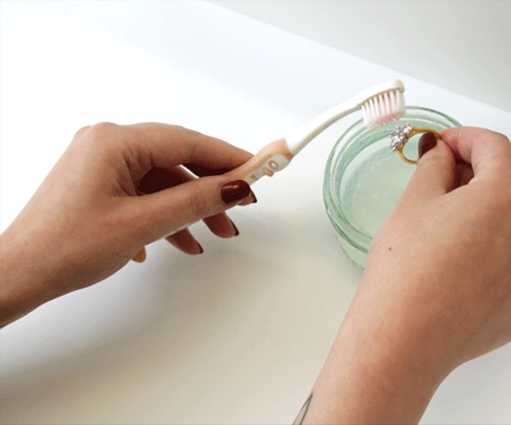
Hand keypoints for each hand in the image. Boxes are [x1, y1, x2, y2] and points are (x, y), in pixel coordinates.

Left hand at [0, 123, 254, 326]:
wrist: (19, 275)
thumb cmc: (62, 247)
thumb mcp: (141, 224)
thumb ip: (193, 202)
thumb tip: (233, 187)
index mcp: (113, 142)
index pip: (187, 142)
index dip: (227, 158)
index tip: (258, 169)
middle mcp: (107, 145)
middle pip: (177, 160)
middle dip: (210, 188)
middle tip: (240, 207)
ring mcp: (102, 164)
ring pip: (163, 180)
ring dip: (190, 206)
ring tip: (213, 234)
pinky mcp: (100, 184)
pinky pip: (146, 192)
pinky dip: (166, 213)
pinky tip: (178, 240)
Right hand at [301, 127, 510, 423]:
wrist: (404, 336)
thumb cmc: (406, 272)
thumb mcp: (414, 202)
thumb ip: (434, 166)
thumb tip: (442, 153)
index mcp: (507, 194)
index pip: (493, 147)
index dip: (463, 138)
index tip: (444, 145)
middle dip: (478, 178)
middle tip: (441, 186)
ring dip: (509, 217)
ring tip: (469, 229)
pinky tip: (496, 262)